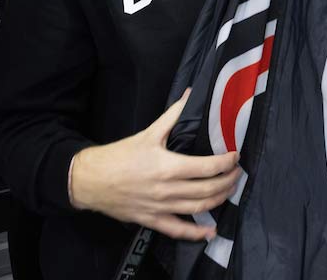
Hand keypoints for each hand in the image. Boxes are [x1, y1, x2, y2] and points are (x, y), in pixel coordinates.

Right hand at [69, 90, 240, 240]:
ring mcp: (160, 207)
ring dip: (220, 200)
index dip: (226, 163)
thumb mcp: (149, 133)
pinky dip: (196, 233)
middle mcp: (167, 190)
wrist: (89, 180)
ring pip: (199, 208)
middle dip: (228, 181)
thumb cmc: (119, 156)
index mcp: (168, 166)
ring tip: (230, 190)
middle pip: (208, 189)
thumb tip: (191, 93)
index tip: (235, 157)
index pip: (207, 167)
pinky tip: (210, 232)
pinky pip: (178, 230)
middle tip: (237, 173)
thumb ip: (174, 114)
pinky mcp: (151, 220)